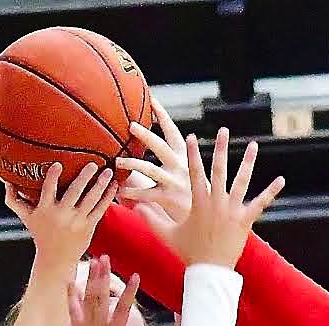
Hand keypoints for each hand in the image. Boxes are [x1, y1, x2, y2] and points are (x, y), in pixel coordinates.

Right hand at [6, 163, 117, 270]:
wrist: (56, 260)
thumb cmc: (41, 235)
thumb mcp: (26, 218)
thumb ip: (14, 200)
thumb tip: (6, 182)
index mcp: (46, 210)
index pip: (48, 189)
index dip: (53, 177)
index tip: (59, 164)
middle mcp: (62, 215)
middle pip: (74, 192)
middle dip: (85, 177)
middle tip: (94, 163)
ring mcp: (77, 221)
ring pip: (91, 199)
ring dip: (101, 184)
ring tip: (109, 172)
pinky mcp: (89, 227)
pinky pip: (100, 209)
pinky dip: (108, 197)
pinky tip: (114, 186)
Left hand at [66, 256, 156, 325]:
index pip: (124, 309)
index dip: (131, 292)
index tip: (136, 276)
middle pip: (101, 298)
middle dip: (104, 277)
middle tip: (105, 259)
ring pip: (86, 301)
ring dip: (89, 281)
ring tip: (90, 263)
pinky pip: (70, 313)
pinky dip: (70, 297)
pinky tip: (68, 283)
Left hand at [115, 97, 190, 223]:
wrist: (211, 222)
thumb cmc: (197, 200)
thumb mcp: (194, 178)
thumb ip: (178, 166)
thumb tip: (160, 158)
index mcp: (186, 159)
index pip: (173, 132)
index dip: (163, 115)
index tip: (151, 99)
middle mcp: (181, 167)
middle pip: (161, 146)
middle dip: (146, 134)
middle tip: (131, 125)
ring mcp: (175, 182)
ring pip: (150, 168)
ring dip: (132, 164)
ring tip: (117, 160)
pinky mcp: (169, 199)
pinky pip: (147, 193)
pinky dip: (133, 192)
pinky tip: (121, 191)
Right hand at [136, 128, 284, 267]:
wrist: (209, 272)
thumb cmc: (188, 253)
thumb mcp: (167, 234)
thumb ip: (150, 218)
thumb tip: (135, 205)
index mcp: (197, 203)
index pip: (193, 173)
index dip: (191, 154)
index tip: (191, 137)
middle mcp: (216, 203)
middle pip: (218, 170)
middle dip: (220, 148)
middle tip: (223, 130)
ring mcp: (232, 211)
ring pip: (241, 182)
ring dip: (248, 162)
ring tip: (253, 145)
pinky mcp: (245, 221)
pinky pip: (260, 203)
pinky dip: (271, 191)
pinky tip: (281, 179)